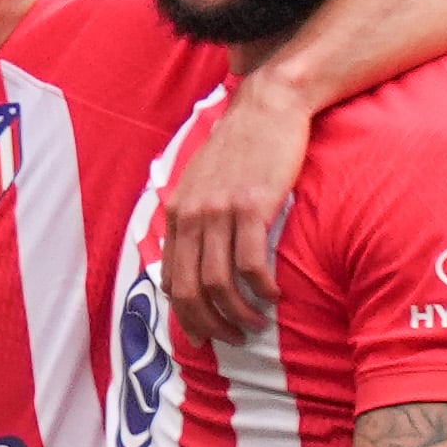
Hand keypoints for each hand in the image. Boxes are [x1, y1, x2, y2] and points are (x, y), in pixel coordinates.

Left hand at [159, 79, 311, 342]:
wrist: (269, 106)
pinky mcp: (253, 206)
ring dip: (238, 313)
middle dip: (208, 325)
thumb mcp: (203, 181)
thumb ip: (195, 217)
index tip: (206, 334)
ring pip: (218, 283)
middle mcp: (192, 214)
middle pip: (190, 290)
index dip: (186, 316)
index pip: (171, 280)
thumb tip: (195, 259)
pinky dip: (261, 288)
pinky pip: (250, 263)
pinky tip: (275, 296)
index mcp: (177, 212)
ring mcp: (220, 210)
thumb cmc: (241, 146)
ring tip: (256, 325)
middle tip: (232, 340)